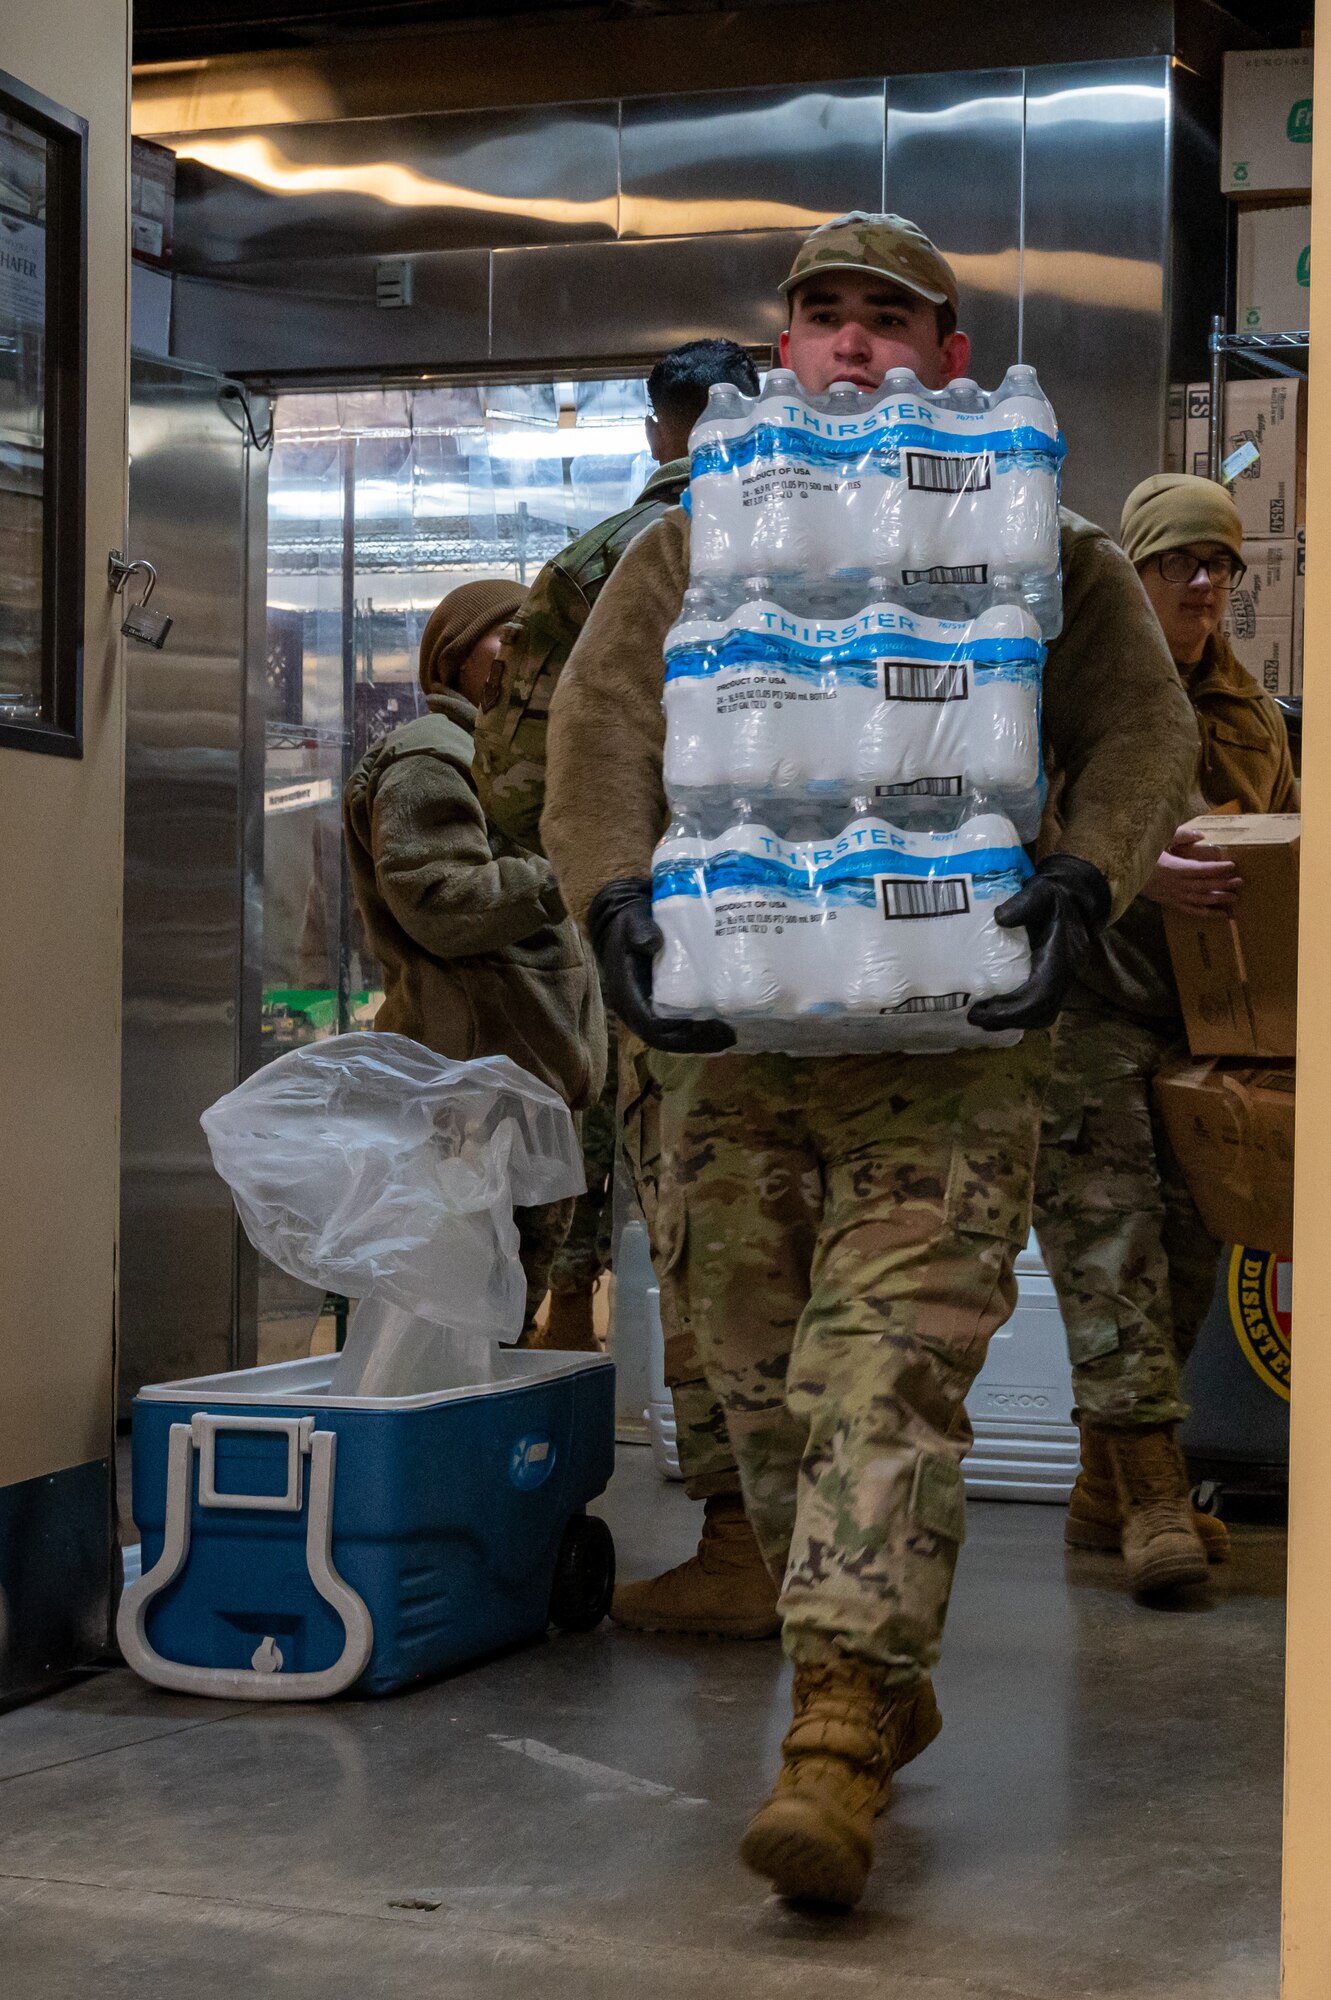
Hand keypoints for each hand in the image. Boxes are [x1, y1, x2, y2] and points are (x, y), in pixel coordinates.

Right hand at [586, 878, 735, 1054]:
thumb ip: (639, 930)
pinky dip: (697, 1032)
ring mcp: (646, 1011)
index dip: (681, 1033)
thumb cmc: (629, 925)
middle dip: (697, 1042)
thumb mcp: (631, 922)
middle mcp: (635, 1010)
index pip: (652, 1027)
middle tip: (729, 1035)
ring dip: (700, 1041)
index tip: (711, 1027)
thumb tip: (652, 942)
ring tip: (729, 1035)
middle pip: (666, 1039)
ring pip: (672, 1038)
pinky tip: (721, 1025)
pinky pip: (676, 1027)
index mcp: (626, 995)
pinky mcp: (657, 1006)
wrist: (622, 925)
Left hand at [968, 854, 1111, 1033]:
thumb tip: (999, 918)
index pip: (1042, 995)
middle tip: (973, 1016)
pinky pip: (1039, 1008)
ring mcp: (1063, 981)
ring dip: (1012, 1020)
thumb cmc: (1054, 897)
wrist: (1074, 899)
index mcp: (1063, 957)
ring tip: (980, 1016)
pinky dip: (1017, 1014)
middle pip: (1041, 1013)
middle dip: (1008, 1020)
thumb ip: (1024, 903)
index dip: (1013, 1009)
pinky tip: (993, 1009)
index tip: (982, 1010)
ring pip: (1042, 1014)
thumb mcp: (1041, 892)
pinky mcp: (1054, 982)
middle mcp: (1066, 975)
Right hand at [1140, 827, 1241, 913]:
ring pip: (1201, 900)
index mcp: (1174, 868)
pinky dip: (1206, 914)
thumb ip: (1179, 836)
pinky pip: (1191, 911)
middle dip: (1224, 884)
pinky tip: (1220, 914)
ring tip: (1235, 898)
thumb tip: (1200, 835)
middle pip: (1205, 885)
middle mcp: (1177, 885)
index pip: (1201, 869)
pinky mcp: (1171, 903)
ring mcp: (1175, 896)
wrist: (1123, 876)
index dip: (1218, 868)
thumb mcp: (1157, 841)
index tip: (1232, 866)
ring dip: (1219, 899)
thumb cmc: (1141, 856)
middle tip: (1240, 882)